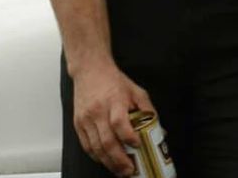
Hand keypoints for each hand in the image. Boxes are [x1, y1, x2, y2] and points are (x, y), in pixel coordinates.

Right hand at [72, 60, 155, 175]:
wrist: (90, 70)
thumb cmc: (113, 81)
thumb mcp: (136, 90)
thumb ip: (147, 110)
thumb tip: (159, 131)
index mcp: (114, 101)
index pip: (120, 123)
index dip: (129, 137)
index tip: (138, 145)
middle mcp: (98, 111)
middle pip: (107, 141)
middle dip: (119, 160)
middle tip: (130, 170)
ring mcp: (86, 119)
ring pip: (96, 147)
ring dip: (108, 163)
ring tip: (120, 170)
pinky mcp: (78, 124)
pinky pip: (86, 146)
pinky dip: (96, 157)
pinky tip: (105, 161)